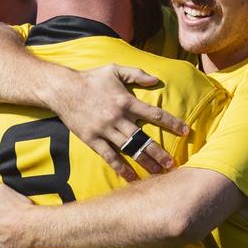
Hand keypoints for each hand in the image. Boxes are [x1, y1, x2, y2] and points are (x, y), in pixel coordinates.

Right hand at [46, 64, 186, 180]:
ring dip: (145, 161)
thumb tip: (156, 79)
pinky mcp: (92, 139)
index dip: (172, 123)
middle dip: (159, 152)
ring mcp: (104, 130)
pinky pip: (109, 156)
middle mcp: (117, 117)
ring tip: (158, 172)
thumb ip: (137, 73)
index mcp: (126, 100)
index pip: (155, 114)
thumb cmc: (91, 78)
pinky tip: (131, 177)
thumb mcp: (115, 69)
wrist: (62, 89)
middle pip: (144, 138)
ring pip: (129, 149)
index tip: (185, 131)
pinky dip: (121, 168)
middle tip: (172, 163)